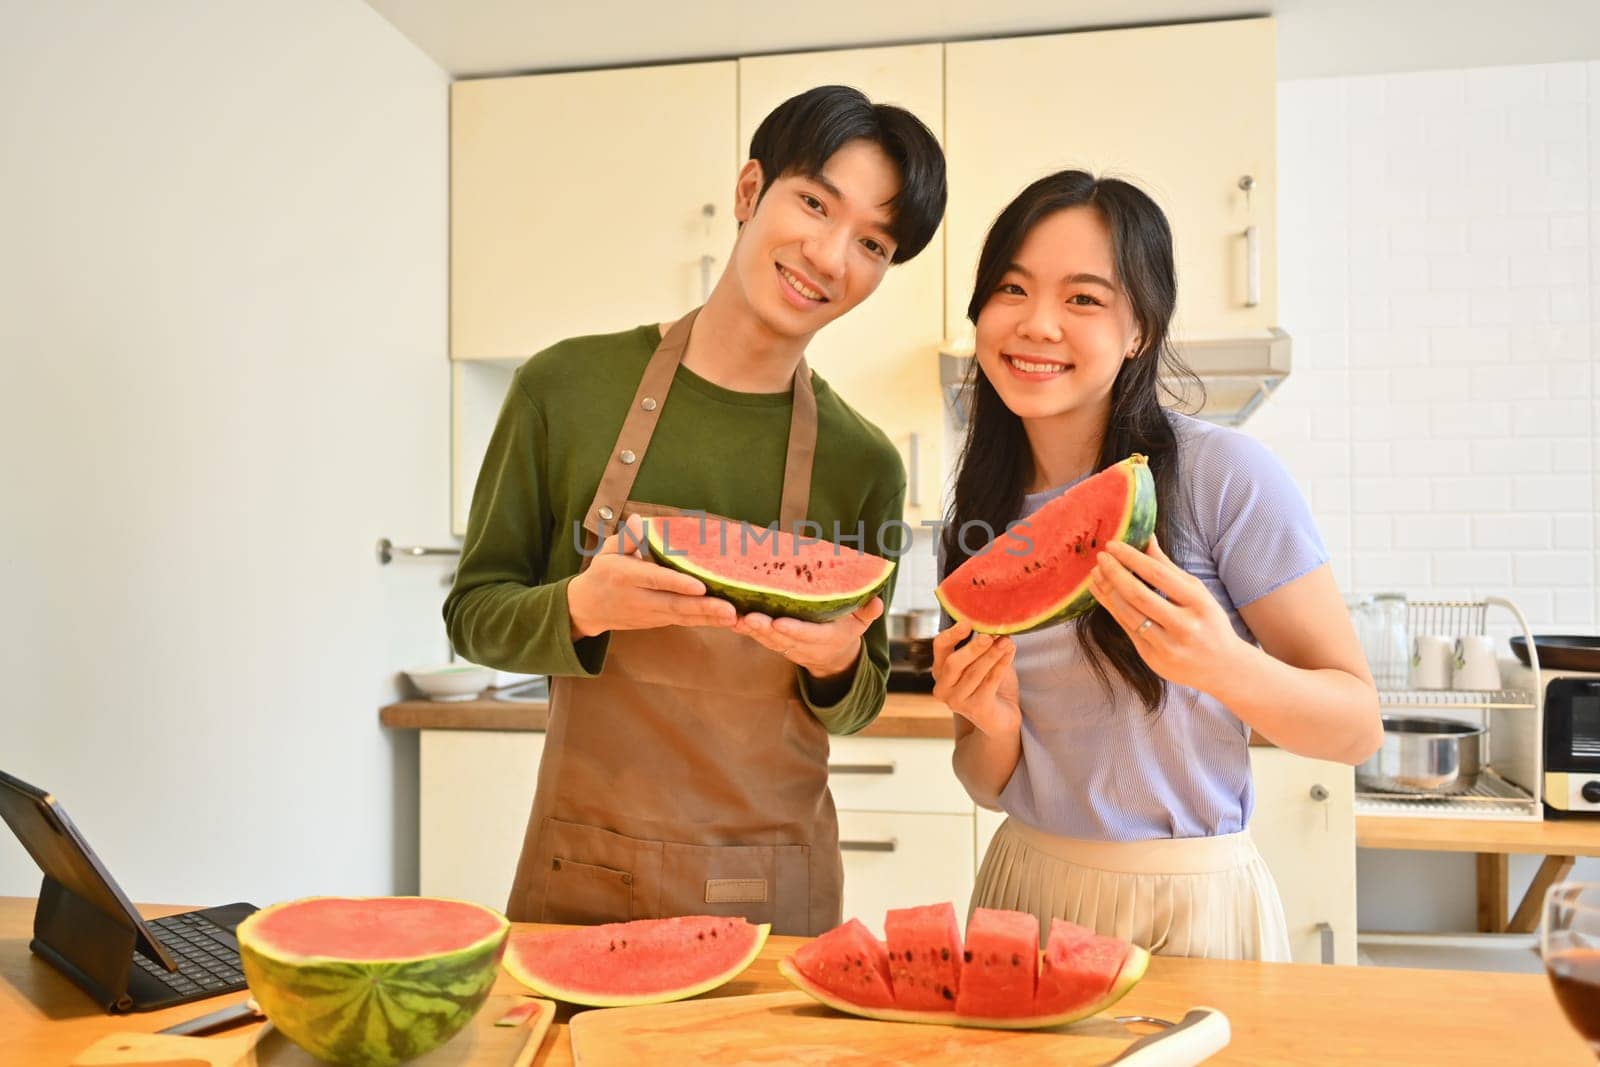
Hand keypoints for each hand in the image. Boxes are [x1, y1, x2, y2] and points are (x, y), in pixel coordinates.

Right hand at [566, 515, 737, 638]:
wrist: (586, 609)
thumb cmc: (602, 573)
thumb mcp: (608, 552)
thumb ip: (626, 538)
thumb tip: (636, 519)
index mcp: (625, 576)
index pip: (655, 580)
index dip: (677, 583)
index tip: (700, 585)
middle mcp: (639, 598)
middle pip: (674, 605)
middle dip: (703, 608)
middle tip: (729, 609)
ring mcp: (649, 614)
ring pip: (682, 616)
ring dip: (709, 618)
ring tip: (734, 616)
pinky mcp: (658, 622)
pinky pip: (683, 621)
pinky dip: (704, 621)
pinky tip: (725, 619)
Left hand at [734, 597, 883, 679]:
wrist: (832, 659)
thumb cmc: (845, 633)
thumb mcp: (860, 625)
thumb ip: (867, 613)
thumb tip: (877, 602)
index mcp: (823, 638)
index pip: (807, 635)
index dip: (793, 630)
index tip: (779, 623)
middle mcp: (801, 645)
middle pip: (780, 638)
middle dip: (763, 629)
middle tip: (748, 618)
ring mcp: (785, 645)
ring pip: (765, 639)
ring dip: (749, 630)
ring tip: (733, 617)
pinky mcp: (774, 642)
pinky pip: (758, 637)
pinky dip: (744, 629)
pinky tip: (729, 617)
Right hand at [931, 621, 1020, 736]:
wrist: (1002, 717)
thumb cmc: (990, 685)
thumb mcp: (981, 661)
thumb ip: (981, 645)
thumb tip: (993, 622)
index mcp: (940, 671)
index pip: (940, 646)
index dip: (952, 634)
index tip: (968, 622)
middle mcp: (943, 687)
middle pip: (953, 663)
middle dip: (973, 647)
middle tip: (990, 634)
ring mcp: (957, 701)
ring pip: (974, 673)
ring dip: (992, 655)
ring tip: (1006, 641)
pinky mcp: (975, 710)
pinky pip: (989, 683)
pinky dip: (1000, 666)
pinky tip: (1010, 653)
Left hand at [1087, 536, 1247, 694]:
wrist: (1223, 667)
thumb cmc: (1209, 622)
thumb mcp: (1198, 592)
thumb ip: (1169, 568)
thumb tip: (1146, 538)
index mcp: (1199, 603)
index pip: (1158, 575)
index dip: (1132, 558)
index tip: (1113, 544)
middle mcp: (1184, 626)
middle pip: (1139, 595)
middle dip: (1115, 573)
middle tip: (1101, 557)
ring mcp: (1167, 645)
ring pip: (1128, 614)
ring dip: (1107, 591)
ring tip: (1096, 573)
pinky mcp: (1153, 659)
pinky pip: (1126, 629)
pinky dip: (1111, 608)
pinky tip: (1101, 593)